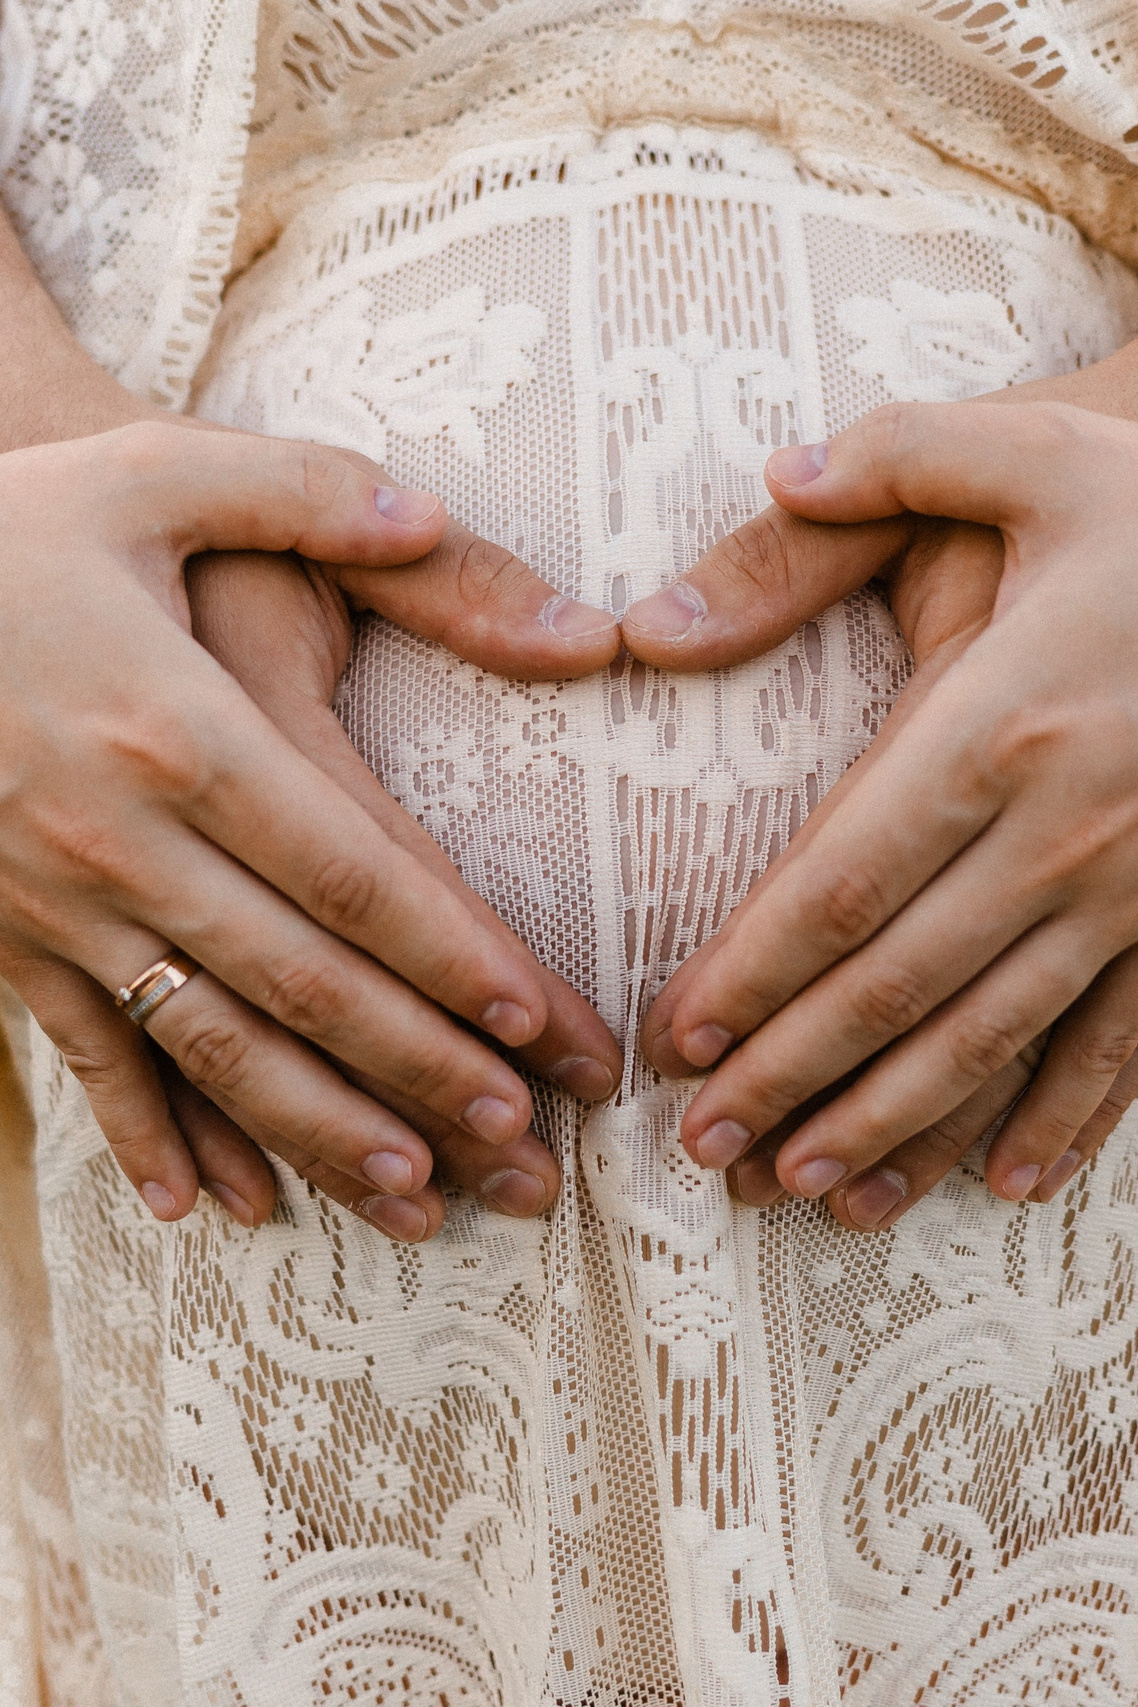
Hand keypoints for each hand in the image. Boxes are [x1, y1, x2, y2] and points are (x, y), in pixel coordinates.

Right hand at [0, 424, 621, 1238]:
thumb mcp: (155, 474)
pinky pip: (80, 1057)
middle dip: (420, 1069)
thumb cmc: (12, 529)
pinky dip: (145, 1139)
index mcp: (180, 727)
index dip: (450, 954)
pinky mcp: (2, 939)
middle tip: (522, 1149)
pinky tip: (210, 1208)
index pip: (350, 869)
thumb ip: (311, 493)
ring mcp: (52, 902)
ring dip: (317, 1133)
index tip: (538, 1023)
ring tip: (415, 1200)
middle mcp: (119, 836)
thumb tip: (439, 517)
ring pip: (207, 1046)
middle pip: (301, 980)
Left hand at [633, 399, 1137, 1220]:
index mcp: (998, 718)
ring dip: (897, 1120)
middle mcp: (1067, 823)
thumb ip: (864, 478)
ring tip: (807, 1187)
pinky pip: (1128, 1037)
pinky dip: (1067, 1116)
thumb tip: (698, 565)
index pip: (842, 880)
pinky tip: (1003, 1181)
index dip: (753, 971)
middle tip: (705, 1147)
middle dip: (793, 1073)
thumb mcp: (1017, 450)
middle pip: (899, 982)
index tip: (679, 1038)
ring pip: (997, 1032)